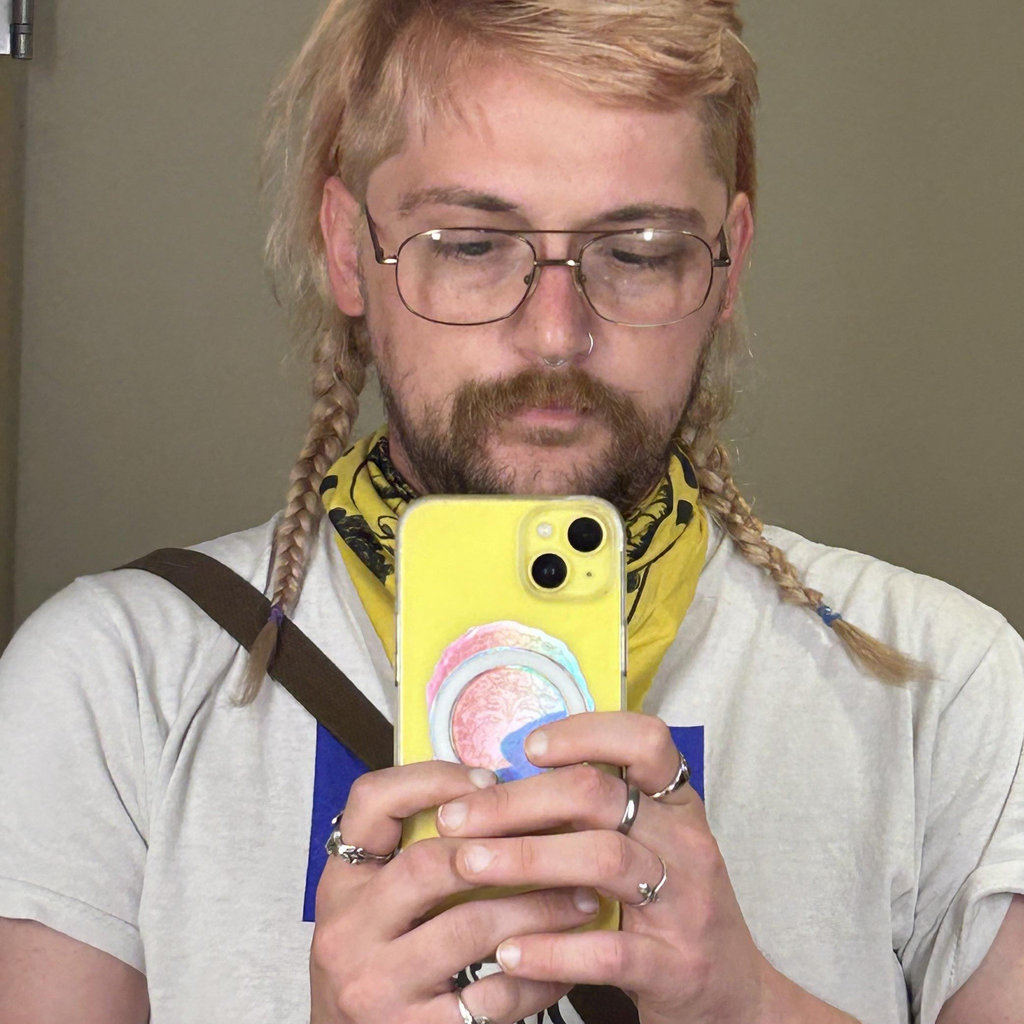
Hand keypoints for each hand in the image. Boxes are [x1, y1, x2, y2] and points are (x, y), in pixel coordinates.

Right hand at [309, 761, 601, 1023]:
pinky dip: (537, 977)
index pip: (369, 802)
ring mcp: (377, 986)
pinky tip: (567, 962)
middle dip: (505, 848)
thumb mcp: (376, 908)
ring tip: (582, 899)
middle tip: (562, 839)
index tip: (488, 779)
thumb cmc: (379, 969)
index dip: (431, 779)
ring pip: (470, 928)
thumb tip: (503, 797)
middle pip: (430, 863)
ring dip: (538, 910)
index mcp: (342, 884)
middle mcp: (348, 931)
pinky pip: (490, 998)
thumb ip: (418, 857)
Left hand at [434, 712, 833, 1023]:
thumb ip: (598, 812)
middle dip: (518, 801)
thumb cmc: (671, 910)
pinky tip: (507, 950)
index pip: (646, 740)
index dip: (585, 732)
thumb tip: (504, 778)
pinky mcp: (674, 965)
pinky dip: (552, 948)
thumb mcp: (651, 847)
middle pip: (600, 796)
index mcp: (676, 806)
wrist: (733, 999)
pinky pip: (608, 950)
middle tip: (457, 817)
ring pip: (603, 860)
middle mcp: (685, 844)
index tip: (527, 747)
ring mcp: (685, 903)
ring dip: (526, 859)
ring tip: (467, 865)